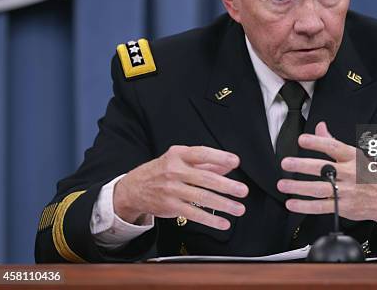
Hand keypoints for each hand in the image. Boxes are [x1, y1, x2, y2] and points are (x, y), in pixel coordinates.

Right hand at [114, 145, 248, 229]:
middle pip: (205, 178)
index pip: (201, 154)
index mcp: (178, 155)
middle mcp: (174, 171)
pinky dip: (210, 219)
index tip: (235, 162)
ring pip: (201, 197)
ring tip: (239, 208)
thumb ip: (204, 162)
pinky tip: (223, 222)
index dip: (219, 157)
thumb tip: (227, 166)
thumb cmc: (161, 171)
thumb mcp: (179, 159)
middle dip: (226, 186)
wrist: (133, 188)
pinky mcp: (170, 206)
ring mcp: (171, 189)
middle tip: (243, 190)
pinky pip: (194, 213)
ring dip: (223, 204)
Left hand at [277, 122, 376, 227]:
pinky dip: (305, 206)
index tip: (302, 140)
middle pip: (324, 168)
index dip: (317, 142)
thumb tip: (320, 127)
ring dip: (299, 187)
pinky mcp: (343, 207)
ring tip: (283, 185)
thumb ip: (333, 142)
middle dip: (302, 165)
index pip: (333, 147)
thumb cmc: (369, 175)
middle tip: (286, 163)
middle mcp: (349, 173)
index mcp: (352, 157)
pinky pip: (321, 206)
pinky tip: (292, 203)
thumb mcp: (354, 155)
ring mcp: (347, 191)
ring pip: (319, 189)